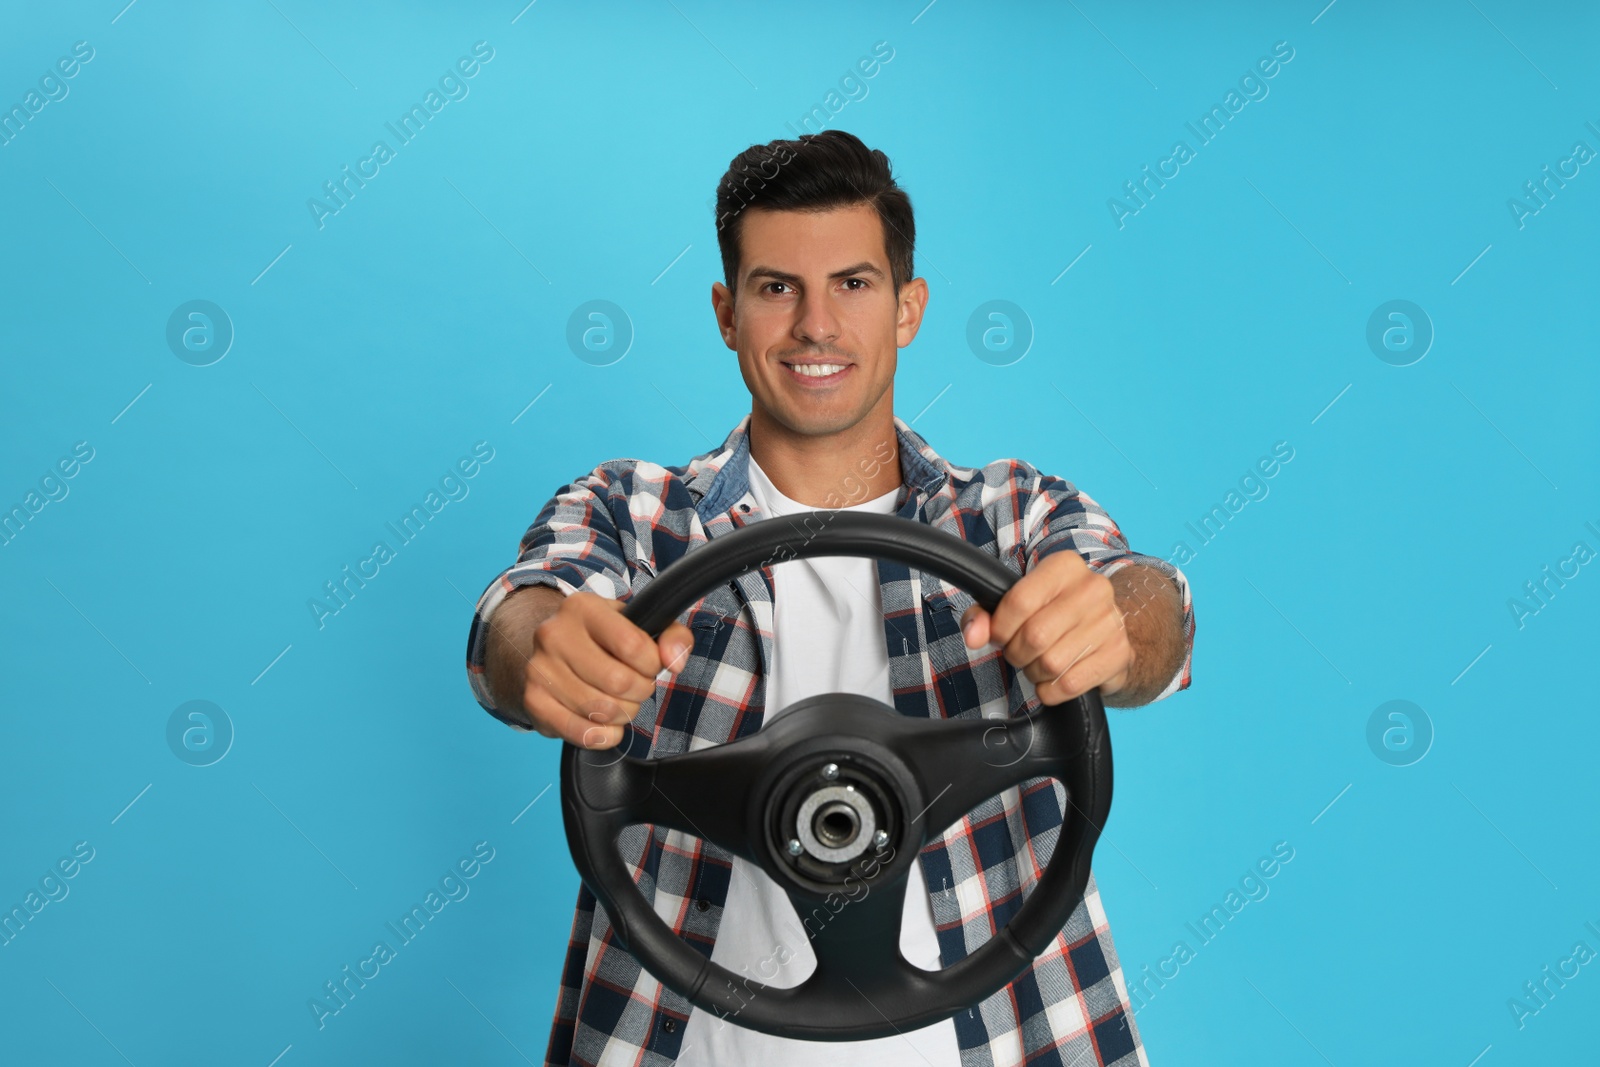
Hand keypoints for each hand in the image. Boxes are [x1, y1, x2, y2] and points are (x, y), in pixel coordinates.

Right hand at [522, 592, 693, 747]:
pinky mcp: (533, 701)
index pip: (633, 646)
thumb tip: (675, 661)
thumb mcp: (641, 625)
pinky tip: (606, 724)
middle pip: (619, 682)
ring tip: (620, 702)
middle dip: (640, 691)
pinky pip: (580, 732)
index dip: (653, 664)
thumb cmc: (605, 639)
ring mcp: (539, 668)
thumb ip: (673, 636)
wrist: (554, 651)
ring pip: (601, 710)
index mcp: (583, 608)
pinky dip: (603, 736)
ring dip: (623, 714)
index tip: (649, 664)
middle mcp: (554, 634)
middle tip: (636, 686)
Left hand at [959, 551, 1131, 704]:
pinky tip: (1053, 680)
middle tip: (1019, 653)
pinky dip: (1051, 690)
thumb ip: (985, 615)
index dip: (1000, 628)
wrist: (1108, 630)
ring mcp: (1110, 622)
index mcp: (1064, 566)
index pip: (1019, 601)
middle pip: (1035, 636)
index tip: (1000, 636)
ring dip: (1034, 673)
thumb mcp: (1016, 603)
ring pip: (1051, 664)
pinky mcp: (1119, 654)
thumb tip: (973, 636)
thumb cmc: (1053, 614)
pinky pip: (1070, 684)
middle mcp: (1093, 588)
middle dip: (1016, 653)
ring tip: (1038, 664)